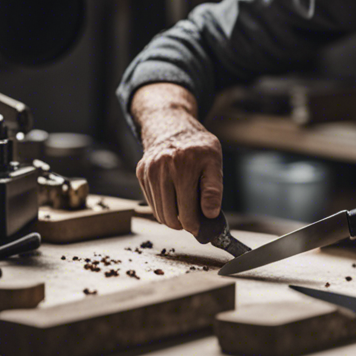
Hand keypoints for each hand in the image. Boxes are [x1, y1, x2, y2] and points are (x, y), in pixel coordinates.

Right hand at [132, 84, 222, 235]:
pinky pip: (151, 202)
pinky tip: (173, 201)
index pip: (186, 212)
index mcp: (183, 167)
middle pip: (170, 215)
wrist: (174, 128)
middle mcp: (162, 168)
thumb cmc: (199, 148)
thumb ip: (214, 189)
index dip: (195, 225)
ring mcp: (149, 171)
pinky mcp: (141, 173)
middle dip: (183, 224)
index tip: (200, 227)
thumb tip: (210, 214)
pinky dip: (162, 208)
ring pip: (158, 212)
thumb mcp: (214, 163)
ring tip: (184, 213)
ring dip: (172, 219)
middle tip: (193, 222)